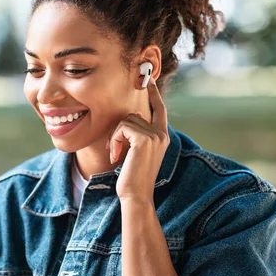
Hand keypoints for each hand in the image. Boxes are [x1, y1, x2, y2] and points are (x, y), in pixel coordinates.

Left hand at [108, 78, 169, 202]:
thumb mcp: (137, 153)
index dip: (154, 94)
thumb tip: (128, 120)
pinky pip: (122, 128)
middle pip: (133, 115)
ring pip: (126, 121)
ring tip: (116, 154)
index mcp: (162, 136)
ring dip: (115, 137)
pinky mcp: (145, 139)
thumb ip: (138, 136)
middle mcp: (162, 134)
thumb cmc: (132, 178)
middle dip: (119, 130)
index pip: (159, 109)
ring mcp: (155, 136)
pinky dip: (114, 140)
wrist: (136, 195)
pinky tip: (114, 156)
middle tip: (115, 150)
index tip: (149, 80)